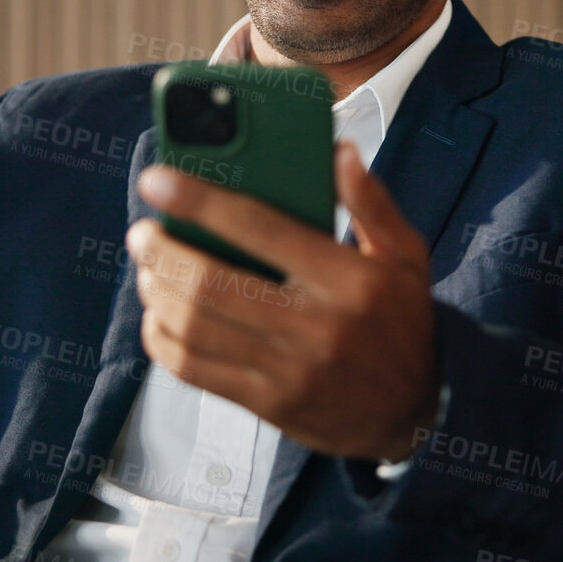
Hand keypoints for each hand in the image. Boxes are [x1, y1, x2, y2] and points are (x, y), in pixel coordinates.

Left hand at [127, 142, 438, 460]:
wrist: (420, 409)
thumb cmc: (403, 321)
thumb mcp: (406, 255)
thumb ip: (371, 202)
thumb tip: (338, 152)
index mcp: (347, 279)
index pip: (258, 228)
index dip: (198, 200)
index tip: (157, 180)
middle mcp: (315, 325)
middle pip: (211, 284)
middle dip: (162, 252)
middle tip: (142, 232)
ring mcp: (289, 371)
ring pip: (195, 329)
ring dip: (156, 294)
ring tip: (146, 269)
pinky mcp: (269, 405)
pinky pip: (196, 371)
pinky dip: (163, 340)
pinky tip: (157, 316)